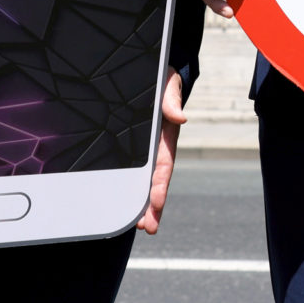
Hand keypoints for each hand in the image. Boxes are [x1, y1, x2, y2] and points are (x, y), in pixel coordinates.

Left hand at [136, 68, 186, 234]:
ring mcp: (145, 150)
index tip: (157, 204)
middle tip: (148, 227)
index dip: (160, 186)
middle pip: (154, 181)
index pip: (163, 167)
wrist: (157, 75)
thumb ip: (172, 100)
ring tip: (140, 225)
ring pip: (143, 180)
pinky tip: (123, 203)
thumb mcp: (169, 85)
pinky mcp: (133, 147)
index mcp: (166, 137)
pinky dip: (129, 188)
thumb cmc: (165, 79)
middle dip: (153, 206)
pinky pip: (131, 170)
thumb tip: (180, 116)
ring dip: (142, 203)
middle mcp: (156, 148)